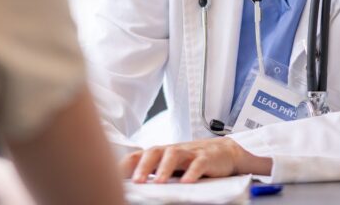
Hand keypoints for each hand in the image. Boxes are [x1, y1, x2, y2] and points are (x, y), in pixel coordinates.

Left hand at [121, 137, 271, 183]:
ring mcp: (189, 152)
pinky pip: (198, 163)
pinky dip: (192, 173)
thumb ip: (154, 172)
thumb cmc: (192, 161)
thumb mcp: (171, 166)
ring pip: (174, 154)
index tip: (115, 177)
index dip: (126, 165)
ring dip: (165, 168)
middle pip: (154, 151)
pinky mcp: (206, 158)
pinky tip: (187, 183)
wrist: (224, 151)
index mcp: (160, 153)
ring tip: (160, 183)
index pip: (138, 155)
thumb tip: (130, 188)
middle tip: (137, 182)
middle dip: (144, 166)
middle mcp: (172, 150)